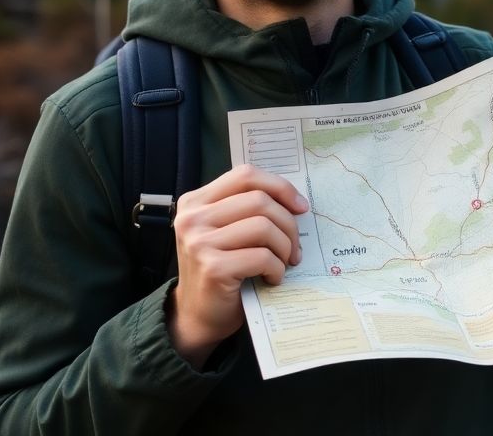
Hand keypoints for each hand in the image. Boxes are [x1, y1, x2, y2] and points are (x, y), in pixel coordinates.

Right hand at [167, 164, 307, 368]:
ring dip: (284, 248)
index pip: (246, 175)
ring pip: (264, 226)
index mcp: (196, 201)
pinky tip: (272, 278)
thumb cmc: (221, 270)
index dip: (279, 187)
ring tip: (283, 263)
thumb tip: (296, 202)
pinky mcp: (212, 267)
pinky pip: (262, 256)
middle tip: (294, 248)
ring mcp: (199, 242)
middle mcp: (192, 218)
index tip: (300, 207)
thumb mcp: (227, 231)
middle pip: (259, 200)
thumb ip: (247, 210)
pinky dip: (276, 269)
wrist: (197, 316)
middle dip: (288, 224)